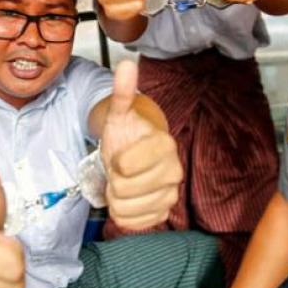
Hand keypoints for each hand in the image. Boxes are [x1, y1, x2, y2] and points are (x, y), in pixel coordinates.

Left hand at [100, 60, 182, 229]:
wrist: (136, 154)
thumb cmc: (127, 135)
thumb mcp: (119, 114)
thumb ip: (122, 91)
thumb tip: (126, 64)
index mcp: (164, 145)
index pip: (126, 165)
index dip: (115, 162)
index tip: (118, 154)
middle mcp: (173, 171)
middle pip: (123, 189)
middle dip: (113, 180)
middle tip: (118, 170)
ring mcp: (170, 194)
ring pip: (126, 208)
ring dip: (116, 198)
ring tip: (123, 182)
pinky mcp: (163, 212)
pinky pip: (134, 223)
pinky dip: (124, 214)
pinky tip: (127, 199)